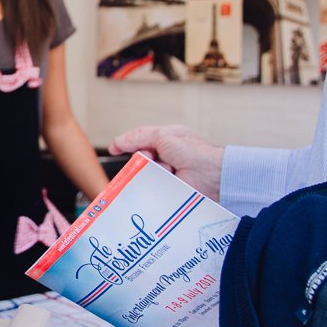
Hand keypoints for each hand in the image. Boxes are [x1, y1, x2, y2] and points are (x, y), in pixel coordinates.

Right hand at [108, 124, 224, 199]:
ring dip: (151, 171)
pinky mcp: (166, 191)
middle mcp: (165, 157)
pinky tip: (164, 181)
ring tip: (166, 170)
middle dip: (142, 158)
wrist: (212, 175)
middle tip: (152, 157)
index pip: (139, 142)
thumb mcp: (162, 135)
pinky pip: (149, 188)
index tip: (114, 151)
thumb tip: (116, 143)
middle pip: (139, 159)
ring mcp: (166, 175)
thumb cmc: (193, 152)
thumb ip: (138, 137)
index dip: (126, 145)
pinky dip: (153, 184)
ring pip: (142, 174)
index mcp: (166, 141)